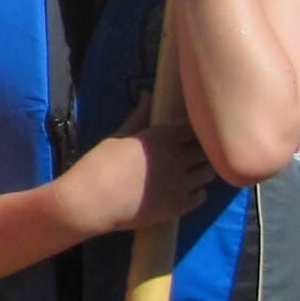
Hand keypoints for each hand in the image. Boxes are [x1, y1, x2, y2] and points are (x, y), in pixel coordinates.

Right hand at [59, 106, 212, 235]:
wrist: (91, 202)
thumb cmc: (99, 164)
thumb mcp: (118, 136)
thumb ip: (139, 116)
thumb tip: (148, 94)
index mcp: (162, 138)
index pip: (195, 127)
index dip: (194, 127)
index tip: (188, 130)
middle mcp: (178, 159)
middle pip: (207, 150)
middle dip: (202, 149)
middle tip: (192, 150)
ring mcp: (181, 185)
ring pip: (208, 173)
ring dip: (201, 169)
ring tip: (190, 169)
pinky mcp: (180, 206)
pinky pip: (202, 195)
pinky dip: (197, 190)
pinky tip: (185, 187)